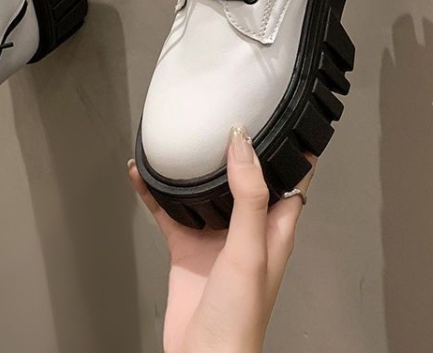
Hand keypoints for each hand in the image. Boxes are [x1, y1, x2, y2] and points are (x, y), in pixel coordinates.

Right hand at [128, 127, 314, 352]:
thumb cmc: (239, 318)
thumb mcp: (249, 250)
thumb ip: (248, 197)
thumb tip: (242, 146)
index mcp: (274, 228)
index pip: (290, 179)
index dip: (292, 149)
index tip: (285, 116)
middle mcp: (246, 228)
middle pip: (244, 177)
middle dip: (236, 148)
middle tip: (225, 115)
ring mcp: (215, 237)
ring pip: (203, 190)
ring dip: (193, 167)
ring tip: (182, 137)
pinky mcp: (186, 248)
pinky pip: (168, 211)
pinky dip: (154, 192)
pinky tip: (141, 175)